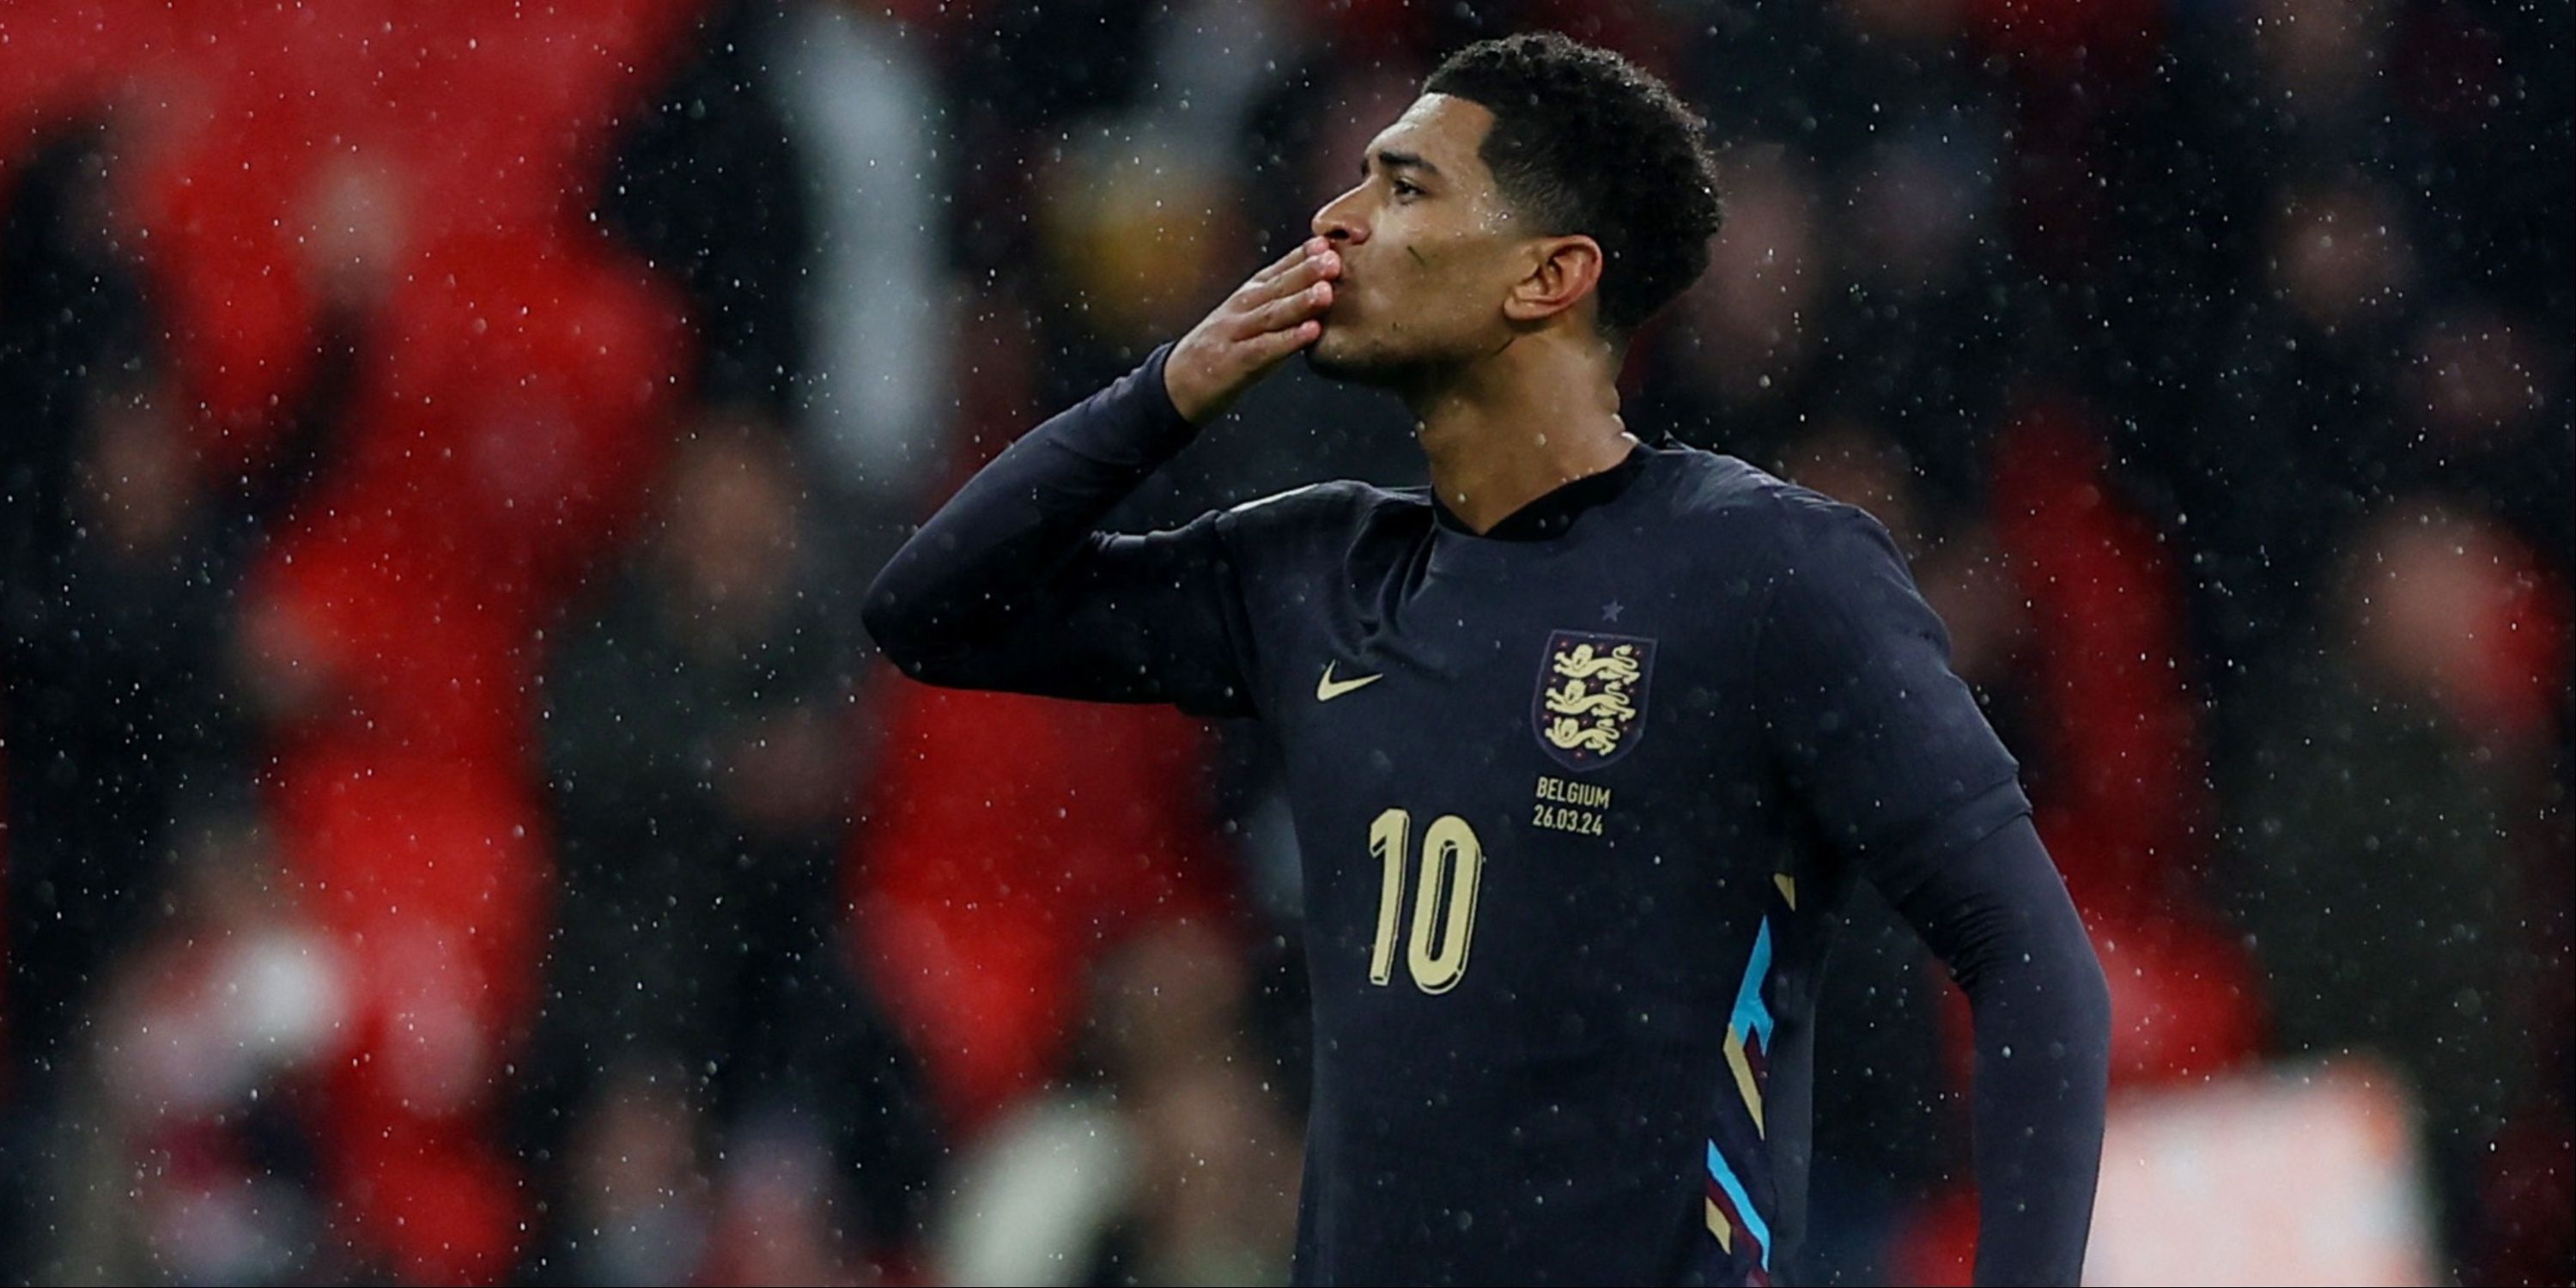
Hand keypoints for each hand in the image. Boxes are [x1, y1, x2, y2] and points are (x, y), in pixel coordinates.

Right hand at [1163, 236, 1339, 424]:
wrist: (1176, 385)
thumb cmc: (1220, 352)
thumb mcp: (1245, 320)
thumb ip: (1277, 306)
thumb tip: (1319, 287)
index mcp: (1246, 297)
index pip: (1276, 271)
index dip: (1301, 256)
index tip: (1326, 242)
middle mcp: (1240, 309)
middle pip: (1277, 287)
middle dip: (1306, 271)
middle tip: (1333, 259)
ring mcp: (1235, 334)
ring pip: (1271, 314)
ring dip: (1300, 301)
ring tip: (1326, 291)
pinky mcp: (1233, 362)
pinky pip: (1264, 349)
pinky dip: (1288, 340)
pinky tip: (1311, 332)